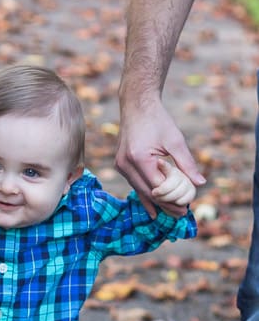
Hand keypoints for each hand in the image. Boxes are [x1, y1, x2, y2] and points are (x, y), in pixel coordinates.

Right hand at [116, 96, 204, 216]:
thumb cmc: (158, 120)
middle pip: (147, 192)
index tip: (185, 207)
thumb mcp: (176, 140)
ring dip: (155, 202)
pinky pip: (134, 183)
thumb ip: (187, 163)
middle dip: (165, 205)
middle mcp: (126, 164)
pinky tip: (154, 207)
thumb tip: (200, 183)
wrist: (137, 105)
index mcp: (139, 158)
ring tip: (171, 212)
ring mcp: (120, 165)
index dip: (172, 198)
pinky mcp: (120, 164)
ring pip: (139, 190)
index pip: (157, 186)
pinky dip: (146, 193)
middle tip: (180, 214)